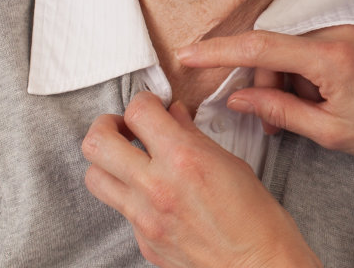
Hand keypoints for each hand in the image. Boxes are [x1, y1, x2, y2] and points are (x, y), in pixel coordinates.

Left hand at [82, 92, 320, 267]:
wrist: (259, 266)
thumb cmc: (257, 219)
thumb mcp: (231, 164)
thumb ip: (194, 137)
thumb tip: (174, 116)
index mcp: (183, 159)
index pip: (138, 112)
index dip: (143, 102)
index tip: (151, 107)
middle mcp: (156, 187)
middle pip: (96, 143)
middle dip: (107, 126)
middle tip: (124, 128)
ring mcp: (144, 218)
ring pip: (94, 177)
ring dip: (107, 163)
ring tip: (129, 161)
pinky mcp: (143, 241)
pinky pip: (120, 209)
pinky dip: (131, 196)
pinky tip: (154, 195)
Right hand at [173, 13, 353, 171]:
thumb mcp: (332, 132)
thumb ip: (280, 111)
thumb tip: (239, 98)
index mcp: (332, 55)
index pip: (259, 45)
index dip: (217, 50)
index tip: (186, 54)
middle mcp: (340, 26)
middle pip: (275, 43)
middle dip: (265, 79)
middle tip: (273, 121)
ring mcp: (353, 18)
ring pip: (294, 40)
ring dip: (288, 73)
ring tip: (306, 111)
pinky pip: (316, 33)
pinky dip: (308, 62)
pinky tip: (324, 90)